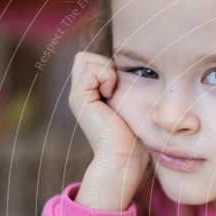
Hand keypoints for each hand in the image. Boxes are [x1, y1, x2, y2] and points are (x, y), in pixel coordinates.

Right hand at [68, 50, 148, 172]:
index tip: (122, 88)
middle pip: (84, 57)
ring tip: (114, 93)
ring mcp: (77, 96)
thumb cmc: (136, 137)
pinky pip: (91, 70)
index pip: (92, 60)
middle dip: (104, 64)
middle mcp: (80, 94)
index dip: (109, 66)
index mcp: (91, 94)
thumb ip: (126, 87)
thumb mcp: (133, 106)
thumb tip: (138, 67)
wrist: (126, 158)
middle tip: (117, 88)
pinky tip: (112, 96)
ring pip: (84, 59)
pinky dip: (107, 77)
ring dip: (106, 70)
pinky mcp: (78, 99)